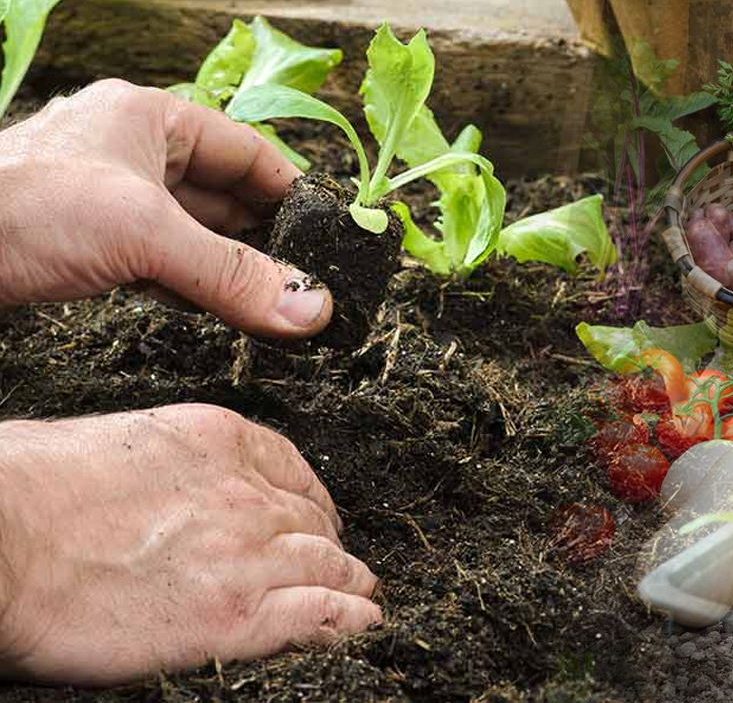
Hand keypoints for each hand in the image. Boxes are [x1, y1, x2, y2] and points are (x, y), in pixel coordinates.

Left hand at [0, 79, 330, 338]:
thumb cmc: (17, 207)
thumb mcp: (144, 234)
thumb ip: (232, 274)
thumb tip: (308, 306)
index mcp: (149, 118)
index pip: (246, 149)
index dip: (291, 189)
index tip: (329, 232)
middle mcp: (130, 152)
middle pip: (223, 196)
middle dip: (265, 239)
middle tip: (307, 280)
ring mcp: (106, 199)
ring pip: (191, 234)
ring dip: (229, 269)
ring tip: (272, 302)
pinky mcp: (84, 243)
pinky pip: (158, 263)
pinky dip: (191, 287)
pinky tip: (215, 310)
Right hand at [0, 404, 380, 684]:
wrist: (2, 540)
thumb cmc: (31, 489)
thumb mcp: (123, 442)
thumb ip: (174, 466)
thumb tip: (173, 491)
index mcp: (221, 440)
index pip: (295, 469)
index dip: (312, 500)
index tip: (316, 517)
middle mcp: (248, 494)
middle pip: (314, 521)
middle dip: (329, 542)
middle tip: (336, 562)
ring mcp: (248, 555)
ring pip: (330, 566)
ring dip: (351, 581)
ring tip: (362, 594)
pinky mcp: (236, 617)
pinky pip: (322, 616)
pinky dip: (350, 620)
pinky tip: (363, 624)